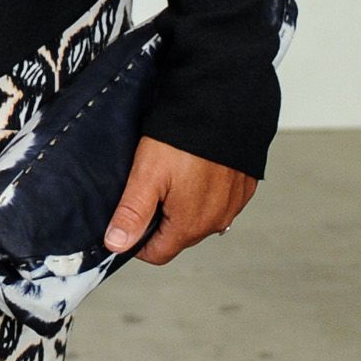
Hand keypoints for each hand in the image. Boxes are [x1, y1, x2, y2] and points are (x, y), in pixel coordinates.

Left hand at [103, 137, 254, 265]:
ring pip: (200, 218)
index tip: (130, 217)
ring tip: (175, 174)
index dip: (137, 241)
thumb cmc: (185, 139)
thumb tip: (115, 244)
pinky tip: (197, 168)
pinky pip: (219, 201)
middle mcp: (216, 222)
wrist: (224, 106)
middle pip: (178, 236)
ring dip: (184, 205)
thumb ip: (132, 214)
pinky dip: (206, 191)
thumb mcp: (147, 174)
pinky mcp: (244, 188)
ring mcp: (233, 205)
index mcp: (190, 225)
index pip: (157, 254)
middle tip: (151, 186)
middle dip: (161, 220)